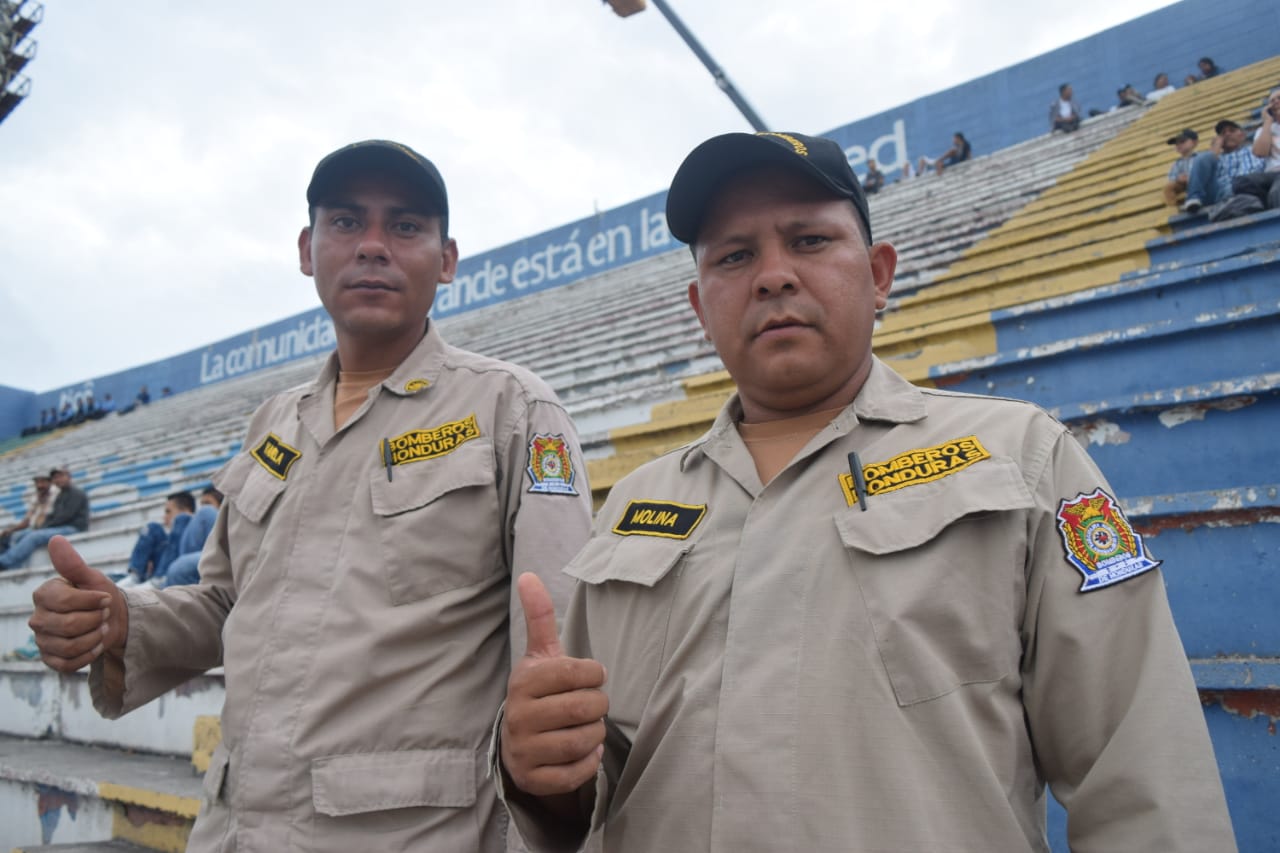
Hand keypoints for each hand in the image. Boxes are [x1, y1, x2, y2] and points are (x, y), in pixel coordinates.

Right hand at [29, 536, 127, 671]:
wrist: (112, 620)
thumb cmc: (100, 595)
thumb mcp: (92, 578)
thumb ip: (73, 564)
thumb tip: (55, 540)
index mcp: (44, 595)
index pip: (64, 601)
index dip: (91, 601)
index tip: (105, 598)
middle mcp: (38, 618)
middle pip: (68, 626)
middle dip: (95, 620)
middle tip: (105, 614)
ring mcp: (42, 640)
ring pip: (69, 646)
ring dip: (94, 637)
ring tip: (102, 628)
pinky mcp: (51, 659)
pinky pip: (67, 664)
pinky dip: (88, 655)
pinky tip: (97, 645)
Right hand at [501, 573, 607, 796]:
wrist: (518, 743)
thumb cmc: (540, 692)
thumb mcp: (540, 654)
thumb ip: (539, 617)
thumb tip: (528, 575)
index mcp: (524, 681)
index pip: (575, 672)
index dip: (594, 674)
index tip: (591, 676)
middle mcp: (518, 716)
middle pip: (584, 708)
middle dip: (599, 705)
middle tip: (593, 705)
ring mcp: (523, 750)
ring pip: (582, 741)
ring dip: (596, 734)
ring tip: (588, 726)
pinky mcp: (533, 779)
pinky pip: (575, 773)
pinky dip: (589, 763)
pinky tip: (584, 751)